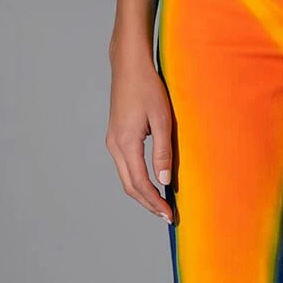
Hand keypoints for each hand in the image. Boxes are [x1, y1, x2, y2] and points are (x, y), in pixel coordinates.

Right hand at [106, 37, 174, 222]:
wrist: (129, 65)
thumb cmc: (148, 88)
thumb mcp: (162, 120)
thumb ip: (163, 152)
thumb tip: (164, 181)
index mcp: (126, 143)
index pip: (140, 183)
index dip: (155, 202)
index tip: (169, 215)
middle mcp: (115, 146)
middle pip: (130, 186)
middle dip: (148, 204)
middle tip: (167, 216)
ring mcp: (113, 141)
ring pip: (126, 178)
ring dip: (143, 194)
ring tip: (161, 205)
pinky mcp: (116, 137)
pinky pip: (126, 167)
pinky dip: (138, 181)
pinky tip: (152, 184)